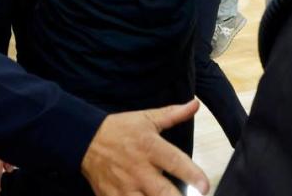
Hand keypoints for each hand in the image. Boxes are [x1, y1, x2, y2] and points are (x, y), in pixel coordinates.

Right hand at [81, 100, 208, 195]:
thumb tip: (195, 105)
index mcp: (150, 147)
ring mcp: (125, 187)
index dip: (192, 175)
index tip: (205, 187)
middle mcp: (139, 169)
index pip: (175, 162)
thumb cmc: (119, 129)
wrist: (86, 139)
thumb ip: (173, 114)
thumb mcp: (146, 118)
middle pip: (163, 192)